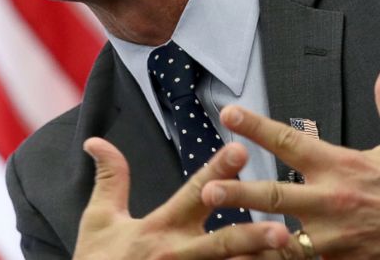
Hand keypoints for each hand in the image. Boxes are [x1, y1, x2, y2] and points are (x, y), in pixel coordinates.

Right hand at [73, 137, 289, 259]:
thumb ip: (110, 178)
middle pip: (222, 243)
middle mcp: (178, 255)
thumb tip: (97, 141)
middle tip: (281, 227)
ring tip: (290, 256)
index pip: (193, 194)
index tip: (239, 150)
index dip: (216, 171)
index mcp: (158, 229)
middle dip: (253, 236)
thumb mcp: (98, 218)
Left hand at [201, 98, 379, 258]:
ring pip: (281, 240)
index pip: (290, 140)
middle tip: (210, 190)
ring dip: (250, 239)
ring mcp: (332, 236)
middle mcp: (330, 200)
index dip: (257, 126)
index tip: (228, 113)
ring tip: (219, 241)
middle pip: (275, 195)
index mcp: (338, 166)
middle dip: (240, 194)